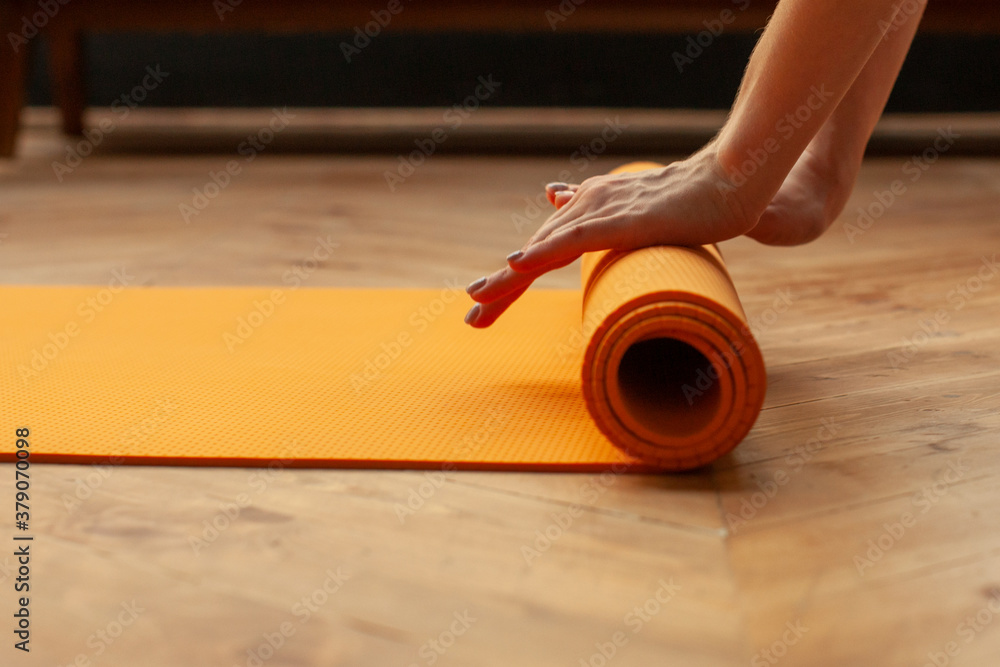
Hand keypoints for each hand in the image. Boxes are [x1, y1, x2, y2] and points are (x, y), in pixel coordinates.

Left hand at [464, 149, 758, 327]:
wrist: (727, 182)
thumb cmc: (687, 199)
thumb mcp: (629, 208)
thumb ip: (590, 208)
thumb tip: (550, 192)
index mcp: (586, 207)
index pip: (541, 249)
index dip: (514, 278)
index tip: (487, 306)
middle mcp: (584, 204)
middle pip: (533, 252)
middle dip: (502, 287)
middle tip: (473, 317)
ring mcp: (601, 210)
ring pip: (544, 248)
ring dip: (509, 278)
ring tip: (479, 300)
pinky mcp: (620, 218)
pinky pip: (574, 238)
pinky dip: (543, 251)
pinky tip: (517, 264)